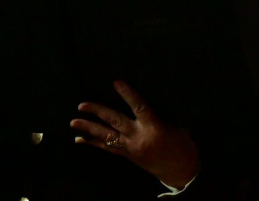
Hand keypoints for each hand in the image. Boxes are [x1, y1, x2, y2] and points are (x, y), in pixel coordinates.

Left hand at [71, 80, 198, 189]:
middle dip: (97, 112)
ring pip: (107, 136)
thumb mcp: (179, 128)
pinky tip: (81, 140)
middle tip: (81, 105)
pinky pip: (108, 149)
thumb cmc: (184, 148)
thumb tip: (162, 97)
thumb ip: (165, 115)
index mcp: (154, 128)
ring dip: (89, 129)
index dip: (127, 94)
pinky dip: (94, 143)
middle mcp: (139, 138)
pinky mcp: (129, 156)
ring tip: (74, 122)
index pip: (139, 107)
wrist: (183, 174)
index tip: (116, 82)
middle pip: (115, 121)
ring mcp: (132, 149)